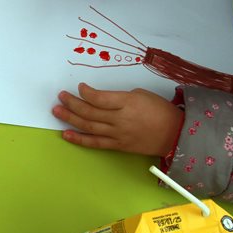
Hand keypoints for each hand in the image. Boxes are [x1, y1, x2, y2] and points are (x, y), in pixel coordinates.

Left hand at [52, 83, 183, 156]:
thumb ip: (119, 97)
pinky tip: (66, 134)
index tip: (80, 87)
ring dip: (70, 119)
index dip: (85, 92)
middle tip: (60, 97)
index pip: (99, 98)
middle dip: (71, 103)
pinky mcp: (118, 146)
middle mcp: (120, 119)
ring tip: (56, 111)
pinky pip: (95, 143)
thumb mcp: (141, 94)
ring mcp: (118, 134)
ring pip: (89, 126)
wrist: (175, 134)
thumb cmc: (160, 110)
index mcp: (127, 103)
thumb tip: (101, 99)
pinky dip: (79, 139)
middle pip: (90, 111)